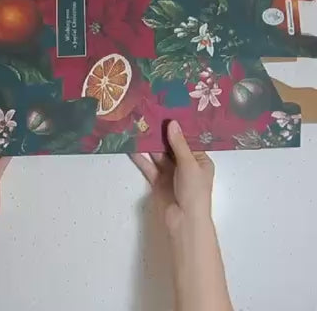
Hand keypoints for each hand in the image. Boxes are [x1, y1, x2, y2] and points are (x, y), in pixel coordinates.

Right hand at [130, 120, 214, 235]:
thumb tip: (172, 123)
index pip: (189, 141)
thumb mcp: (189, 164)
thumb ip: (178, 144)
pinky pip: (148, 166)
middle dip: (161, 134)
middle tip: (149, 115)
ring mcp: (170, 173)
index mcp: (200, 161)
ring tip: (138, 127)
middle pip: (172, 147)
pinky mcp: (157, 181)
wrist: (184, 220)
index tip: (168, 112)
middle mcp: (185, 165)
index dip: (179, 128)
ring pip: (158, 155)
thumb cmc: (194, 191)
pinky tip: (132, 146)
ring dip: (150, 144)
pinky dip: (141, 158)